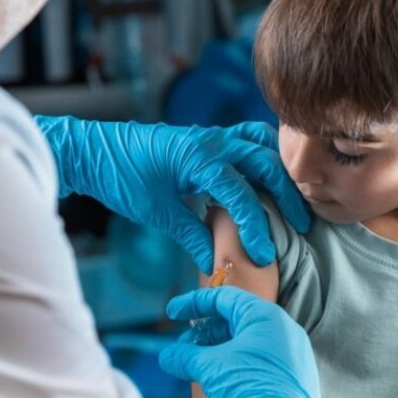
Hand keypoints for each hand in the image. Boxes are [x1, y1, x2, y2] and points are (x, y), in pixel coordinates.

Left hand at [36, 116, 310, 272]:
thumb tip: (216, 262)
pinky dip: (265, 153)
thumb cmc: (121, 177)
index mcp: (198, 157)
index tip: (265, 254)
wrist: (95, 149)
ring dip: (281, 168)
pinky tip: (270, 177)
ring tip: (294, 197)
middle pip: (265, 162)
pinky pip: (248, 138)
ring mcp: (212, 135)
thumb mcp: (156, 211)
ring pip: (262, 142)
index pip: (241, 193)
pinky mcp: (209, 138)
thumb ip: (191, 234)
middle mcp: (211, 141)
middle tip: (301, 224)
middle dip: (287, 194)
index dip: (256, 226)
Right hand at [159, 287, 328, 397]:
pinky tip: (221, 376)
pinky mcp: (296, 375)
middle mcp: (284, 328)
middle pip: (237, 319)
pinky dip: (238, 361)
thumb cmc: (246, 389)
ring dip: (220, 348)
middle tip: (185, 344)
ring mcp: (293, 352)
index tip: (173, 312)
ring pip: (250, 341)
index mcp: (265, 316)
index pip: (225, 298)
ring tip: (198, 362)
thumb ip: (186, 356)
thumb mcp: (210, 368)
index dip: (194, 303)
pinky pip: (262, 358)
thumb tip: (168, 356)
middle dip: (206, 330)